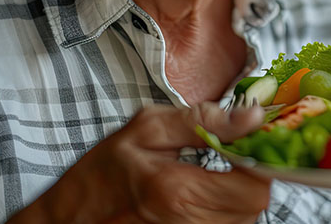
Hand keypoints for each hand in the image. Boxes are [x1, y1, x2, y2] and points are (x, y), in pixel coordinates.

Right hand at [9, 103, 269, 223]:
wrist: (68, 220)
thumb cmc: (102, 174)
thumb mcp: (145, 131)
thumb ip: (202, 121)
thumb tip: (251, 117)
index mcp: (178, 192)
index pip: (255, 186)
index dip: (262, 160)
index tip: (250, 141)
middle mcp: (188, 223)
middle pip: (255, 205)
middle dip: (252, 176)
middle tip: (233, 155)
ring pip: (244, 219)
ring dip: (239, 194)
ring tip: (214, 175)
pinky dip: (225, 211)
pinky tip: (206, 194)